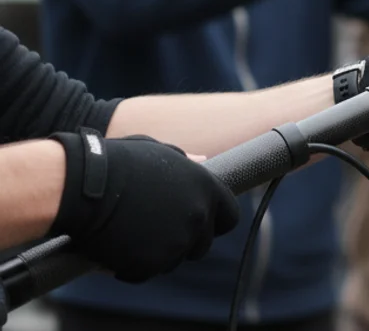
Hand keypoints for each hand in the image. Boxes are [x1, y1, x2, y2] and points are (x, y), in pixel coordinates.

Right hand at [46, 129, 239, 282]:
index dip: (214, 223)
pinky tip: (114, 249)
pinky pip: (145, 273)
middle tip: (152, 231)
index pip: (230, 217)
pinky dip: (130, 267)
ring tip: (129, 235)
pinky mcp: (151, 263)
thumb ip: (185, 162)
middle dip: (182, 243)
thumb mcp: (157, 151)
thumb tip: (204, 160)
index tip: (195, 224)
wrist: (82, 186)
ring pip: (174, 261)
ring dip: (155, 255)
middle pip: (202, 245)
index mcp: (206, 187)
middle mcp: (198, 216)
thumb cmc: (116, 163)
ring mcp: (177, 242)